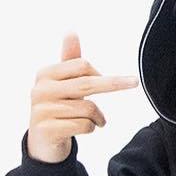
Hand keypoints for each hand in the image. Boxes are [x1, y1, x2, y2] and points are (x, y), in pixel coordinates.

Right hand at [27, 33, 137, 163]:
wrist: (43, 143)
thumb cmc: (58, 109)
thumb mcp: (63, 84)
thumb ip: (69, 61)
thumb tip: (71, 32)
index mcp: (45, 74)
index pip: (81, 66)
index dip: (101, 74)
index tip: (112, 81)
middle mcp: (41, 90)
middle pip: (86, 83)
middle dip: (114, 83)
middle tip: (134, 82)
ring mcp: (42, 110)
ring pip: (88, 108)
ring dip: (99, 117)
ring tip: (96, 121)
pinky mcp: (47, 129)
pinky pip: (84, 125)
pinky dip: (91, 128)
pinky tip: (85, 130)